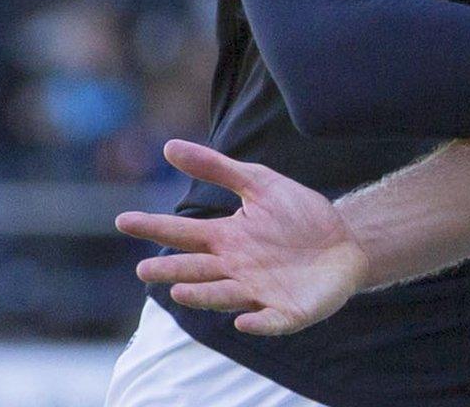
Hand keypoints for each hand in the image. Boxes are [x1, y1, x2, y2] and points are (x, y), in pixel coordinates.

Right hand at [116, 140, 366, 334]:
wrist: (346, 241)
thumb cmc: (299, 216)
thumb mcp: (260, 184)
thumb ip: (218, 168)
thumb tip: (169, 146)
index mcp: (226, 239)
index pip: (183, 233)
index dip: (154, 226)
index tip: (123, 219)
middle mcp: (234, 269)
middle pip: (196, 270)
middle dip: (172, 271)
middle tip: (144, 270)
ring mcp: (259, 293)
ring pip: (224, 296)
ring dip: (203, 295)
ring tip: (179, 291)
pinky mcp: (287, 312)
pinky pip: (269, 320)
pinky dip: (256, 322)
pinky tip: (243, 319)